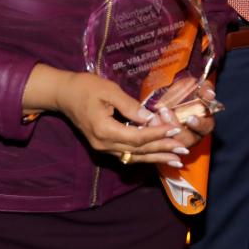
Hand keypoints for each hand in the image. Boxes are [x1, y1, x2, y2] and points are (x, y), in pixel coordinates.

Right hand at [54, 72, 195, 166]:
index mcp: (104, 130)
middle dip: (162, 150)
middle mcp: (104, 144)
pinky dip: (144, 156)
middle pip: (138, 151)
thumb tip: (150, 118)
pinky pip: (127, 155)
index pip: (137, 137)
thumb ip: (130, 105)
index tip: (176, 131)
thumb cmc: (86, 87)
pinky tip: (158, 157)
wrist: (64, 94)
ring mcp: (103, 148)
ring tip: (176, 161)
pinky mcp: (104, 146)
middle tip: (184, 151)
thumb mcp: (109, 90)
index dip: (158, 134)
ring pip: (134, 157)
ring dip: (156, 158)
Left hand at [144, 85, 217, 148]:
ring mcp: (178, 141)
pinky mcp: (165, 142)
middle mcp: (193, 135)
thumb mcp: (197, 86)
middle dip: (176, 128)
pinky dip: (153, 134)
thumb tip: (210, 95)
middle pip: (188, 140)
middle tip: (165, 112)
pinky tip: (146, 123)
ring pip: (173, 144)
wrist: (169, 95)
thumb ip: (205, 89)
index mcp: (204, 123)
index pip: (206, 128)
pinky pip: (159, 144)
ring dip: (163, 131)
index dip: (199, 125)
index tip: (190, 118)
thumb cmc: (187, 91)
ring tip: (154, 117)